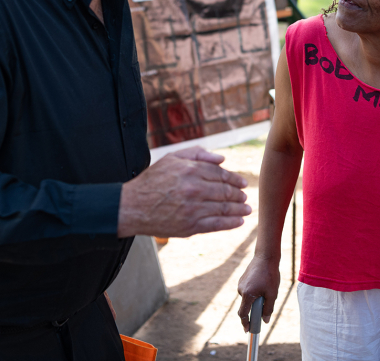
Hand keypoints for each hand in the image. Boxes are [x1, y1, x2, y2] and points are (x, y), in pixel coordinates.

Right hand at [117, 147, 250, 237]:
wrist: (133, 207)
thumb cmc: (152, 181)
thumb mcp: (171, 159)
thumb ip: (197, 154)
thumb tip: (221, 159)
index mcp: (191, 170)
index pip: (221, 174)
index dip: (234, 179)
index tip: (242, 183)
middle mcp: (195, 189)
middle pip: (225, 191)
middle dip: (238, 194)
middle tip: (245, 196)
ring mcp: (193, 209)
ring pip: (224, 209)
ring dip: (239, 209)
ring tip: (247, 209)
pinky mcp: (190, 226)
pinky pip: (216, 224)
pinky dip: (231, 223)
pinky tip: (239, 221)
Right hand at [237, 255, 280, 332]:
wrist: (265, 257)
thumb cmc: (270, 275)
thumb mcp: (272, 294)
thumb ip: (268, 309)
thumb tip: (265, 320)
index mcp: (247, 294)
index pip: (243, 314)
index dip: (245, 323)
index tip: (248, 330)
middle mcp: (241, 290)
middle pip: (246, 306)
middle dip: (254, 309)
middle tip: (264, 308)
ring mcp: (240, 284)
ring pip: (247, 298)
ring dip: (255, 299)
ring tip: (266, 290)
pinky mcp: (242, 280)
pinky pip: (247, 291)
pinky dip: (253, 293)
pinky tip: (262, 284)